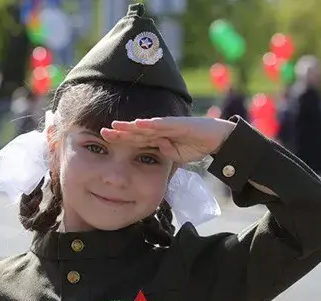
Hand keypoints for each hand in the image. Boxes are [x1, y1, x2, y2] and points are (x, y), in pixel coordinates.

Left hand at [100, 117, 236, 165]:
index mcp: (157, 137)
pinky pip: (163, 124)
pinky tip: (139, 124)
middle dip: (120, 132)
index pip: (135, 139)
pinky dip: (151, 124)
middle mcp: (160, 129)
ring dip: (131, 126)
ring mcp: (169, 125)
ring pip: (146, 126)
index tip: (105, 141)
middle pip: (136, 131)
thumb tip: (155, 151)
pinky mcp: (180, 123)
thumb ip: (164, 154)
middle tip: (102, 132)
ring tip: (116, 126)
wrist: (217, 139)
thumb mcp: (176, 156)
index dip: (121, 139)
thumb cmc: (196, 145)